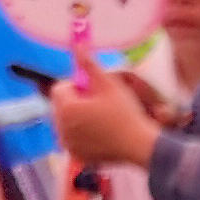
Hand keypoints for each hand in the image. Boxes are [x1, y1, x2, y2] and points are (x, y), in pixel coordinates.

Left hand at [50, 62, 164, 169]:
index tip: (95, 92)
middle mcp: (61, 127)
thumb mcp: (108, 85)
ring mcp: (68, 143)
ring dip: (78, 118)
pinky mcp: (76, 154)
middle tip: (101, 106)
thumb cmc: (125, 114)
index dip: (77, 86)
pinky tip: (100, 135)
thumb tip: (77, 44)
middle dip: (76, 102)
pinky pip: (73, 138)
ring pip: (66, 122)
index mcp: (66, 108)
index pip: (60, 88)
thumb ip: (89, 64)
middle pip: (62, 105)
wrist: (140, 145)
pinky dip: (82, 135)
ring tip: (102, 121)